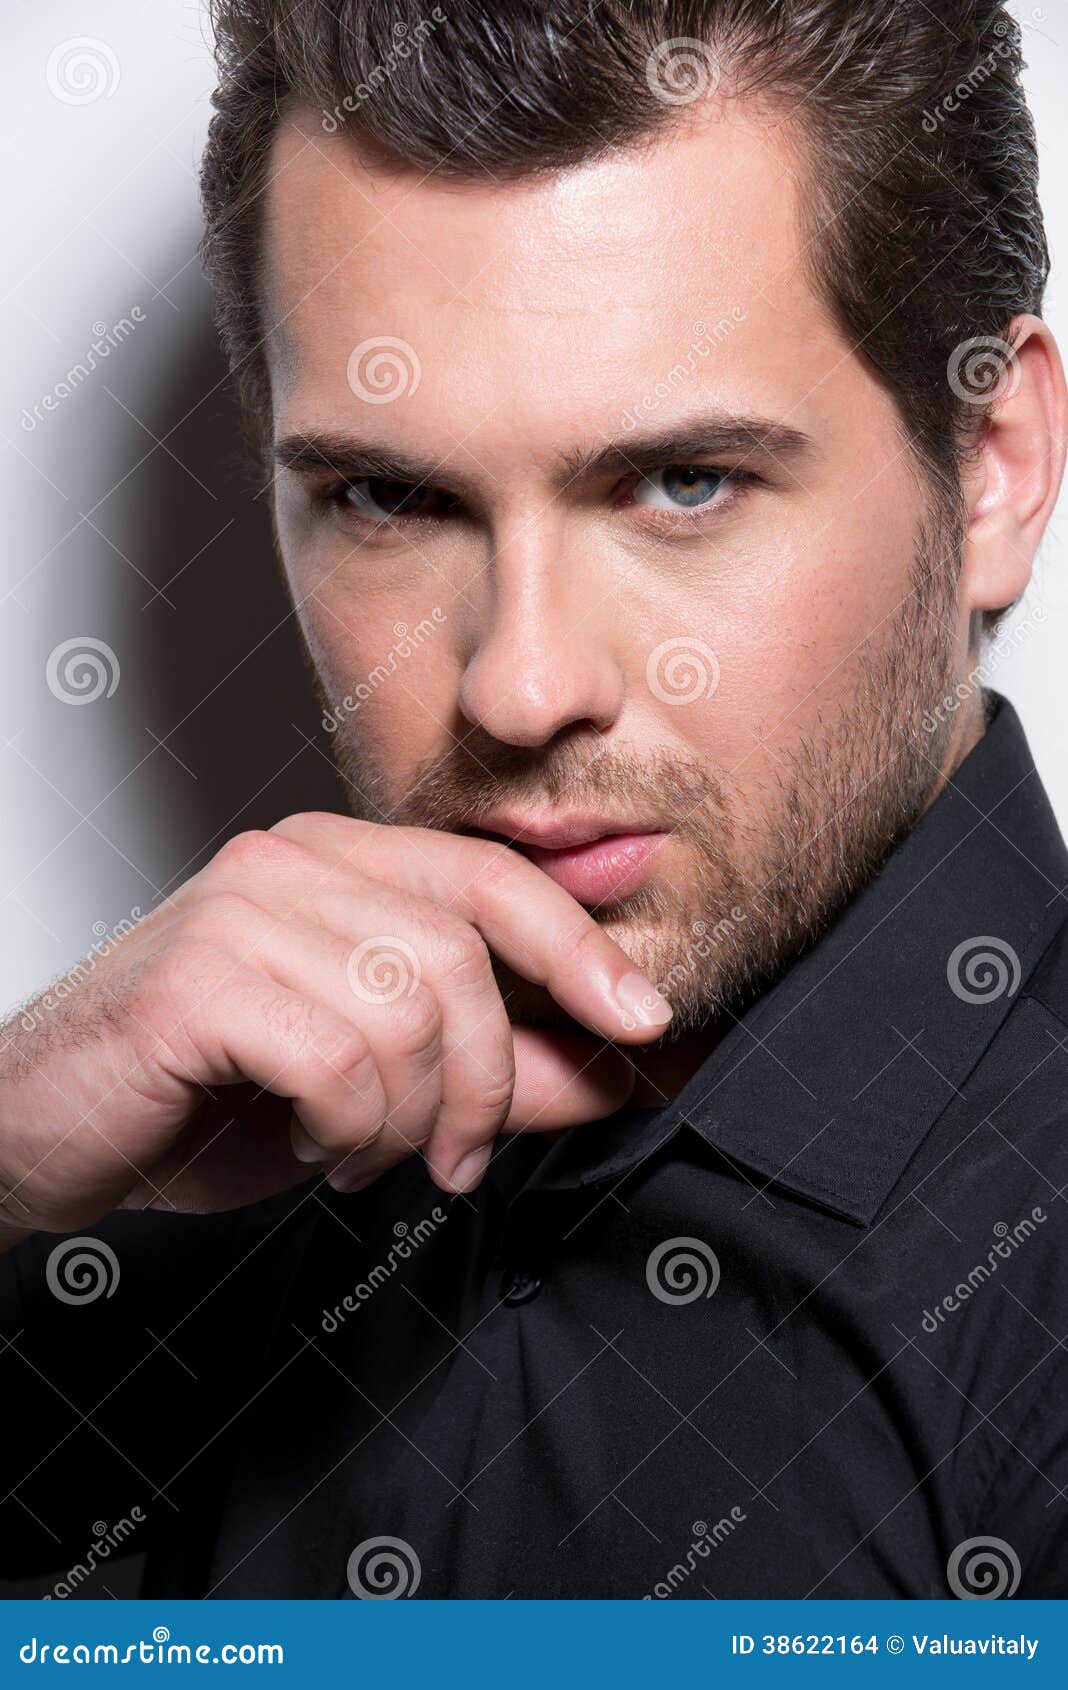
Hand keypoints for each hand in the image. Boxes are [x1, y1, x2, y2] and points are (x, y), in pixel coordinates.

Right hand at [0, 813, 671, 1235]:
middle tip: (453, 1159)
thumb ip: (492, 1066)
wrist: (43, 1133)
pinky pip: (338, 1059)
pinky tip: (309, 1143)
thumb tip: (616, 1064)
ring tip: (358, 1152)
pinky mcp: (194, 978)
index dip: (582, 952)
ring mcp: (238, 909)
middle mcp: (291, 862)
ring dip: (407, 1120)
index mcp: (339, 862)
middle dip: (486, 1081)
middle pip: (461, 957)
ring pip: (407, 1013)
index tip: (646, 1024)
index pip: (493, 881)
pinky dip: (346, 1129)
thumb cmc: (202, 1098)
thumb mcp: (377, 1085)